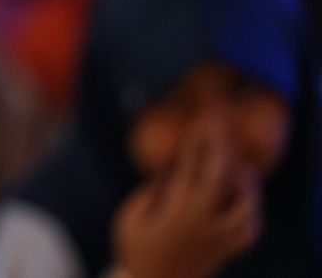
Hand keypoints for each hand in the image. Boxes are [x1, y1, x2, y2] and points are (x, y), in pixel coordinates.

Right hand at [113, 132, 261, 277]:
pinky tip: (246, 203)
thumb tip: (167, 173)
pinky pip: (247, 233)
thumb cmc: (133, 250)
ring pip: (244, 208)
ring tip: (244, 170)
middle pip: (218, 180)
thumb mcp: (129, 218)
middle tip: (221, 134)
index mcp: (174, 212)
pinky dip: (251, 216)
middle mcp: (200, 224)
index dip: (193, 147)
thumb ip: (147, 193)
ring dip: (246, 186)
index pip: (187, 170)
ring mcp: (216, 240)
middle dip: (220, 152)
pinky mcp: (224, 252)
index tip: (196, 129)